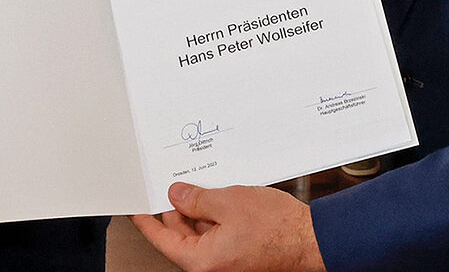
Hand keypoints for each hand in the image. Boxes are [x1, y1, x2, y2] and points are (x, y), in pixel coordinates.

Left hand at [131, 182, 324, 271]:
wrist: (313, 241)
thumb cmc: (279, 230)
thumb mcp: (229, 202)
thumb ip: (197, 199)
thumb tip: (176, 196)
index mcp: (202, 261)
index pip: (162, 239)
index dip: (146, 220)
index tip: (135, 208)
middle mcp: (211, 267)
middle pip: (180, 235)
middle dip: (175, 209)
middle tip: (170, 184)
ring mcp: (225, 263)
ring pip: (199, 234)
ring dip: (198, 211)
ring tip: (200, 187)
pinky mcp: (237, 257)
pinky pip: (216, 235)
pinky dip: (213, 217)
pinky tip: (218, 198)